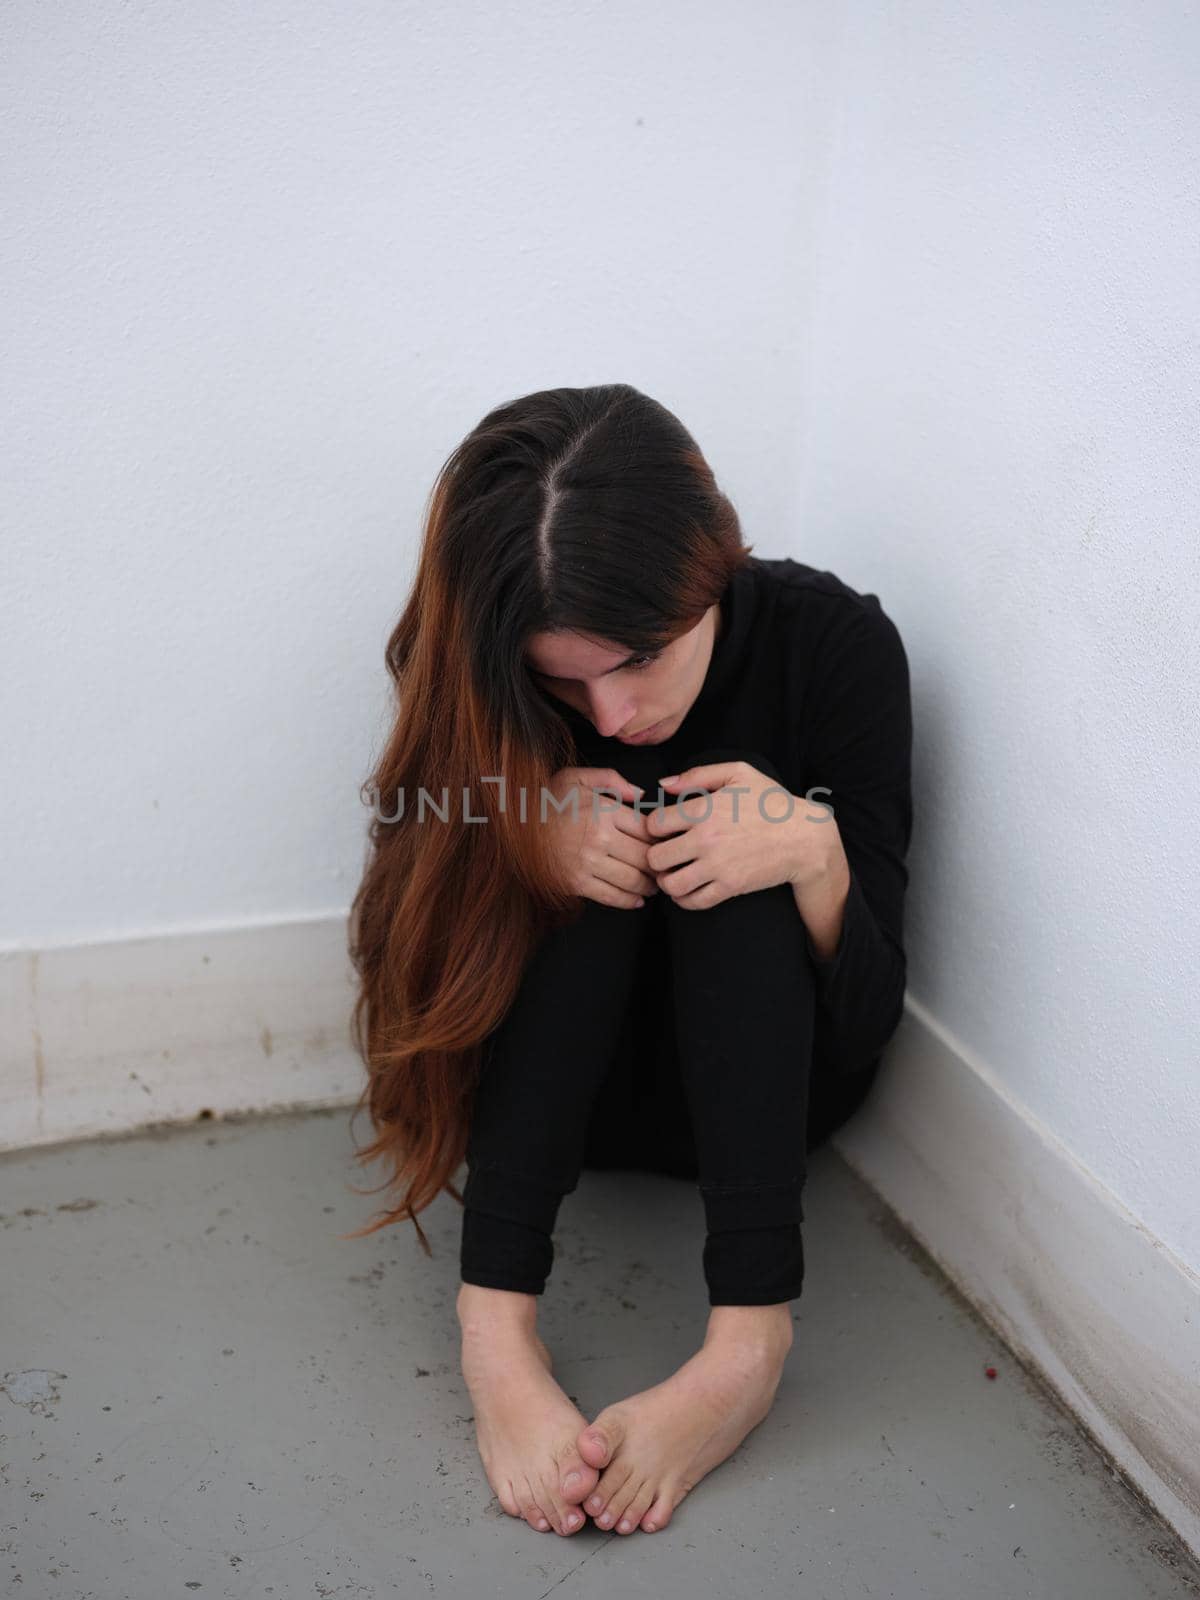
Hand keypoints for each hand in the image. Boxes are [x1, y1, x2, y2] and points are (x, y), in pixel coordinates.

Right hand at [545, 766, 658, 909]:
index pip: (648, 829)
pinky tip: (637, 899)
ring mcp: (587, 863)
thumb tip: (641, 795)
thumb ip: (612, 780)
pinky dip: (630, 901)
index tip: (666, 843)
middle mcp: (599, 838)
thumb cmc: (547, 800)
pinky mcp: (575, 883)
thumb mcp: (577, 778)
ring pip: (633, 880)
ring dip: (650, 886)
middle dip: (660, 865)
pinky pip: (612, 896)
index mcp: (603, 811)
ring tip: (655, 885)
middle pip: (645, 857)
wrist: (513, 826)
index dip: (662, 838)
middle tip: (666, 867)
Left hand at [648, 759, 836, 909]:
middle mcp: (706, 839)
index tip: (663, 830)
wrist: (804, 837)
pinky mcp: (730, 887)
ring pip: (670, 884)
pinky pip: (692, 902)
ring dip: (667, 881)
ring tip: (674, 873)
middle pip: (655, 857)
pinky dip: (684, 899)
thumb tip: (664, 785)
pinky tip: (688, 888)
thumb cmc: (771, 802)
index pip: (654, 824)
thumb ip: (698, 775)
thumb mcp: (739, 773)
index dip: (653, 827)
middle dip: (655, 856)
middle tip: (664, 854)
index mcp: (704, 809)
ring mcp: (717, 866)